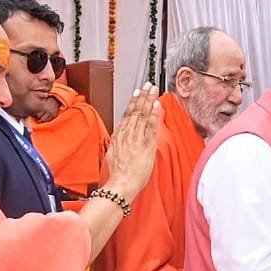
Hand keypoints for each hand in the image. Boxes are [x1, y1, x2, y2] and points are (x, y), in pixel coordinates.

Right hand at [101, 85, 161, 201]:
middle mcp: (127, 135)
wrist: (120, 185)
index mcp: (119, 137)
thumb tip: (120, 143)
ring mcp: (136, 138)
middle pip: (134, 111)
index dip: (132, 103)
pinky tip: (157, 105)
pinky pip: (150, 126)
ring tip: (153, 90)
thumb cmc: (117, 176)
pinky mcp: (146, 145)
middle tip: (147, 86)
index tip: (136, 94)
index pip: (126, 116)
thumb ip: (118, 146)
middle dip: (141, 97)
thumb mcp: (113, 156)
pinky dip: (154, 114)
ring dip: (148, 101)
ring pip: (142, 115)